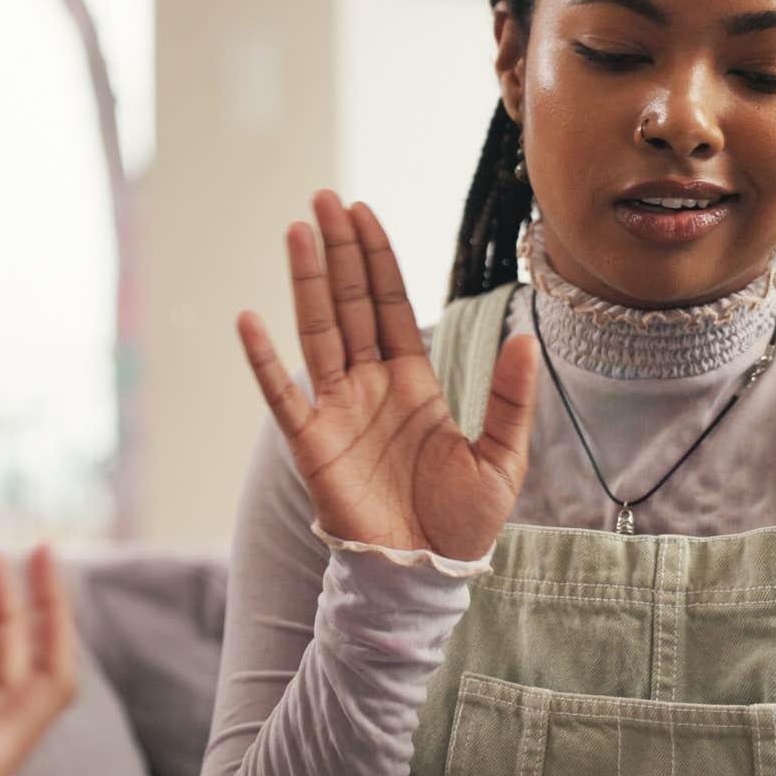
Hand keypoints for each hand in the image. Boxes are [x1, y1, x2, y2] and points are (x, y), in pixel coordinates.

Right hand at [236, 191, 539, 560]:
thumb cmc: (461, 524)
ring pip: (318, 332)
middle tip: (323, 199)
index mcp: (413, 382)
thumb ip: (510, 399)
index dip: (377, 259)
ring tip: (296, 232)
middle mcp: (370, 386)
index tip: (362, 212)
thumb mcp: (501, 459)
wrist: (424, 577)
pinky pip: (283, 394)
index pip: (391, 305)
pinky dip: (264, 359)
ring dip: (305, 282)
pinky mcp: (312, 444)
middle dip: (339, 251)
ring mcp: (337, 411)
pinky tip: (249, 319)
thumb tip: (525, 340)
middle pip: (351, 304)